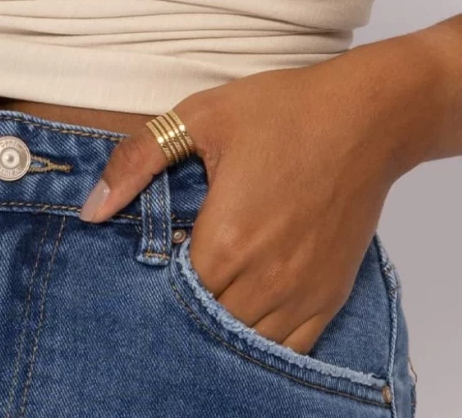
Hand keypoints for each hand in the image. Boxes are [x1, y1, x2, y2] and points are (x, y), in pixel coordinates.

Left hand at [77, 42, 422, 356]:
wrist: (368, 117)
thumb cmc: (286, 110)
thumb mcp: (203, 117)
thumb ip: (139, 161)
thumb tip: (93, 209)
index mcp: (226, 240)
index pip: (170, 296)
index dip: (152, 287)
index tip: (149, 266)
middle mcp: (264, 280)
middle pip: (205, 326)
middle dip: (183, 311)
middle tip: (173, 284)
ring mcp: (300, 294)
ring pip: (245, 346)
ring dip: (221, 329)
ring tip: (208, 297)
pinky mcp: (329, 297)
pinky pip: (290, 351)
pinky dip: (263, 343)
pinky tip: (246, 318)